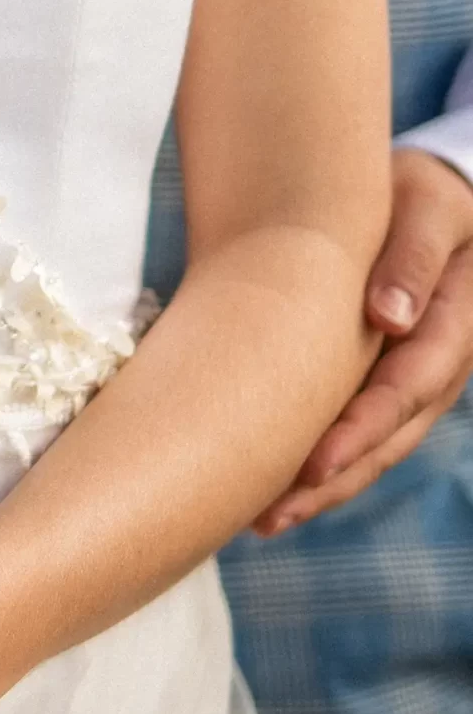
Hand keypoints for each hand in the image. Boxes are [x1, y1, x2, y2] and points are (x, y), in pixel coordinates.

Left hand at [254, 149, 472, 534]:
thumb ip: (413, 256)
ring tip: (261, 520)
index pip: (410, 388)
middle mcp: (438, 366)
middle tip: (271, 513)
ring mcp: (411, 380)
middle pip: (389, 438)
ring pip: (372, 448)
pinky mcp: (378, 381)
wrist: (418, 196)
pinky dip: (317, 464)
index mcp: (456, 325)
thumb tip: (391, 318)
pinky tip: (269, 490)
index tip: (315, 463)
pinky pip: (354, 431)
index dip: (363, 430)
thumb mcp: (425, 205)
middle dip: (333, 481)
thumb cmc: (417, 193)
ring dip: (321, 489)